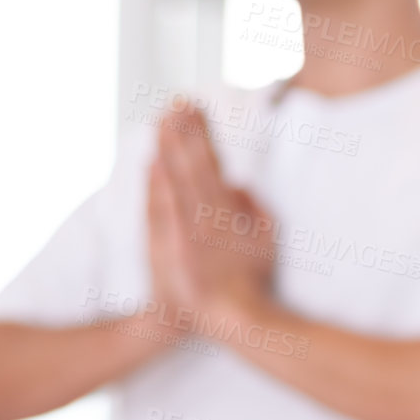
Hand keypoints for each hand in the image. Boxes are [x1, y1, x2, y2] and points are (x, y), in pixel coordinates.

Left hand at [151, 98, 275, 319]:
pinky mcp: (166, 245)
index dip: (202, 133)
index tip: (194, 109)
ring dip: (167, 148)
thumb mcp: (267, 241)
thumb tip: (237, 183)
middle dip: (183, 131)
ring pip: (174, 179)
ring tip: (161, 121)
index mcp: (230, 211)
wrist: (228, 316)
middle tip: (176, 102)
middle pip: (191, 163)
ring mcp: (183, 229)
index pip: (212, 162)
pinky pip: (159, 207)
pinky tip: (152, 162)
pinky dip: (155, 183)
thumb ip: (255, 209)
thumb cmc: (251, 281)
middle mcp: (206, 215)